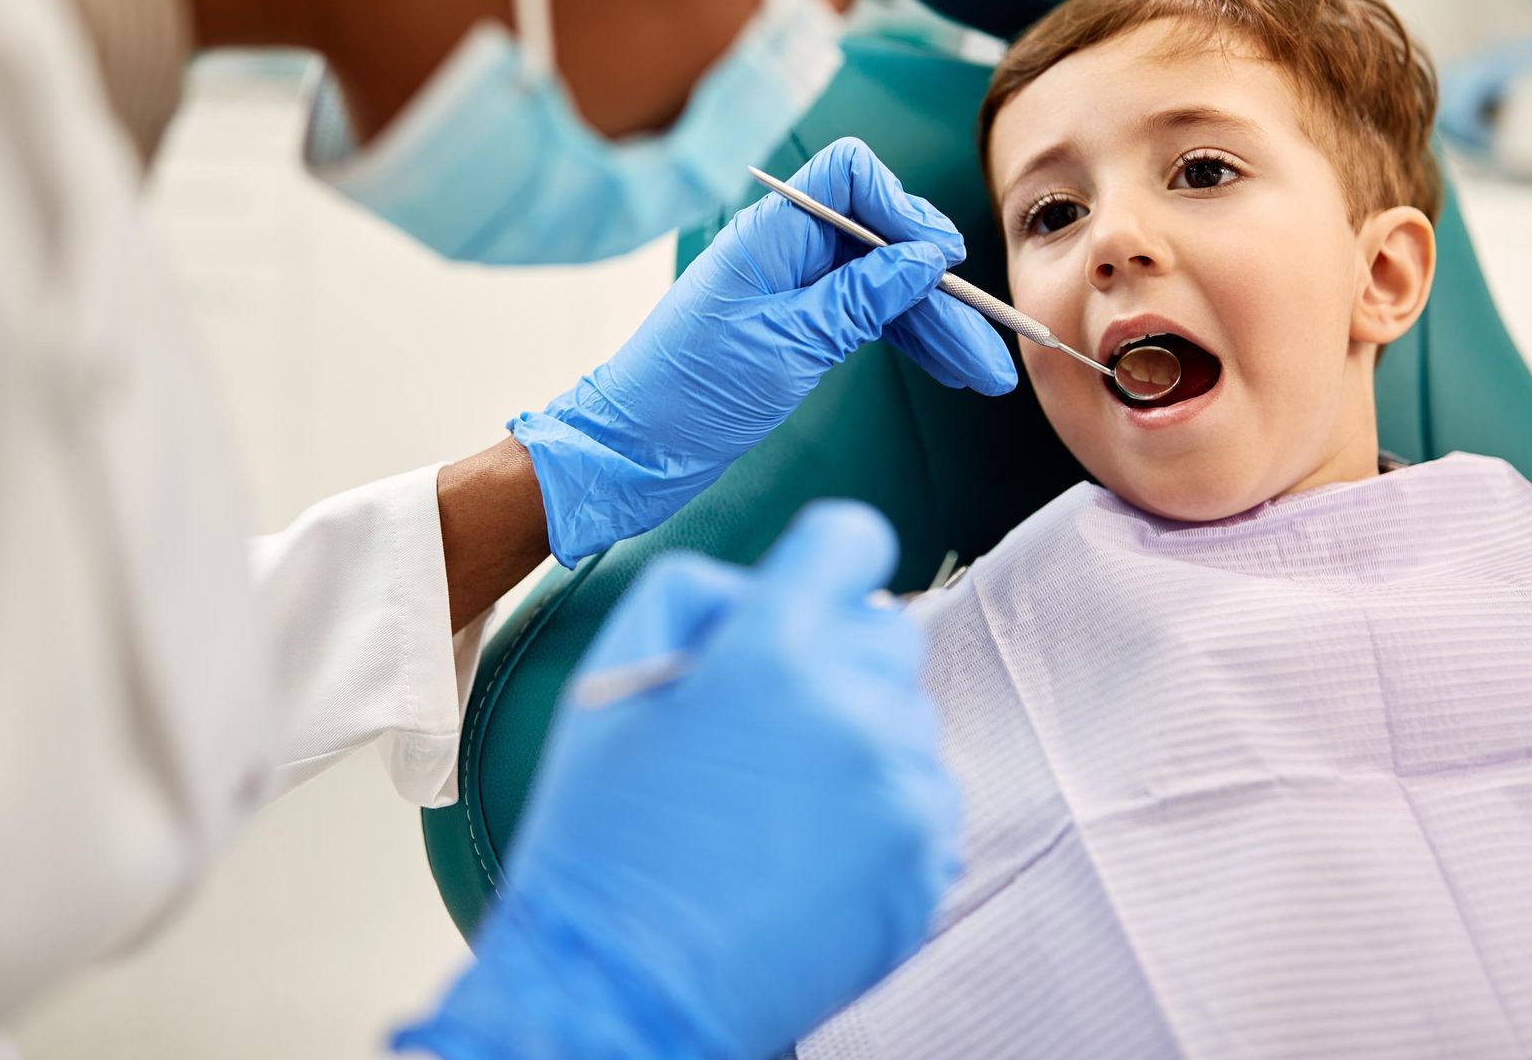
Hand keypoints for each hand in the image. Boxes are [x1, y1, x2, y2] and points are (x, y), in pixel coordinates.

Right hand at [390, 502, 959, 1059]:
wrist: (624, 990)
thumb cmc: (605, 838)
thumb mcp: (611, 684)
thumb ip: (696, 597)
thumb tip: (764, 588)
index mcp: (773, 651)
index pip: (849, 542)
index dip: (825, 564)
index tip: (808, 600)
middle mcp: (855, 709)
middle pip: (886, 634)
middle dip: (834, 662)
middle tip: (767, 730)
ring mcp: (900, 792)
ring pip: (907, 722)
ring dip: (858, 743)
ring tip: (780, 807)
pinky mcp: (925, 863)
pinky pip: (926, 801)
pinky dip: (880, 815)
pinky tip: (809, 853)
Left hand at [509, 137, 1016, 565]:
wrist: (633, 452)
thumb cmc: (687, 396)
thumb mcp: (788, 346)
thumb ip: (860, 299)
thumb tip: (925, 260)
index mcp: (769, 234)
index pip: (850, 176)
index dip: (902, 207)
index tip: (940, 260)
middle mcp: (783, 251)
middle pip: (880, 240)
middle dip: (938, 288)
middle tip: (988, 340)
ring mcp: (791, 289)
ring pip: (881, 287)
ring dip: (934, 325)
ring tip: (983, 372)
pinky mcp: (794, 327)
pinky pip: (864, 317)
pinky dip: (904, 339)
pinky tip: (946, 364)